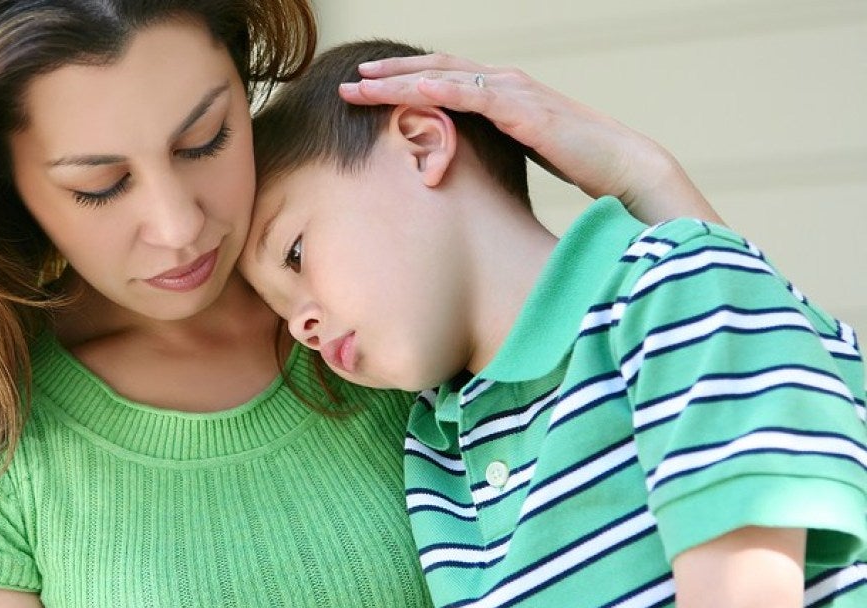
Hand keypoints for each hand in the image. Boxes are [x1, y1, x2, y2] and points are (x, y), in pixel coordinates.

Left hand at [340, 52, 721, 224]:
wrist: (625, 166)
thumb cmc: (579, 165)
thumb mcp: (522, 155)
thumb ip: (494, 150)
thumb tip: (462, 171)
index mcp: (502, 94)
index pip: (443, 80)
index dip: (403, 81)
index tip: (366, 90)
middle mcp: (504, 83)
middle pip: (434, 70)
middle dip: (390, 76)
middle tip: (349, 83)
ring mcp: (512, 91)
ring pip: (443, 77)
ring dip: (399, 80)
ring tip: (362, 86)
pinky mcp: (522, 109)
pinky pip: (470, 95)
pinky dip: (437, 89)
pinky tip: (409, 90)